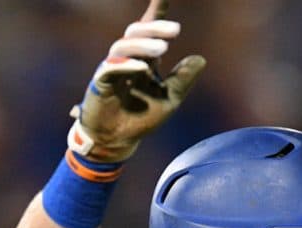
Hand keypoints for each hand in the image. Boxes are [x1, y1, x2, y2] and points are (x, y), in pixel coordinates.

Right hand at [68, 7, 204, 162]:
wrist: (118, 141)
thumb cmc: (140, 118)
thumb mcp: (169, 100)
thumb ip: (182, 80)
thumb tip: (201, 58)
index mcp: (143, 60)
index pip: (149, 31)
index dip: (156, 13)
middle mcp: (127, 59)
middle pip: (136, 33)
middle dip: (155, 28)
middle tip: (176, 30)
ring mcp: (111, 69)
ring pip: (123, 46)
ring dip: (143, 45)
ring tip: (163, 49)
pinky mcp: (100, 83)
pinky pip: (110, 68)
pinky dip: (127, 65)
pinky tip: (142, 67)